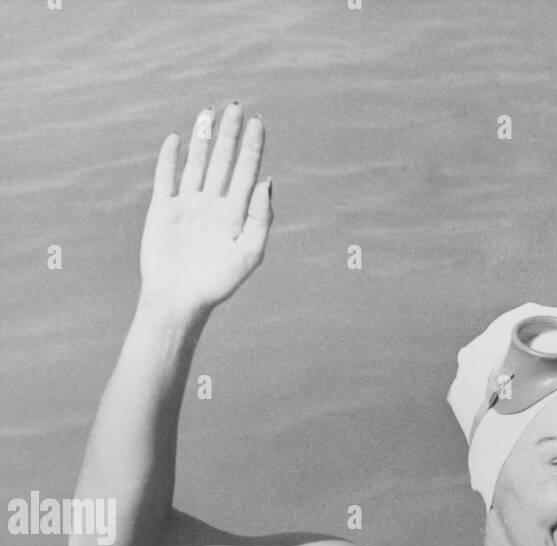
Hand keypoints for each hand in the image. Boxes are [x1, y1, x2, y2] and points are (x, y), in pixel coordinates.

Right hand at [139, 103, 272, 317]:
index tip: (258, 123)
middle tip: (237, 107)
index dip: (252, 148)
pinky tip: (176, 139)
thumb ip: (260, 219)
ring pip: (197, 164)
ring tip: (209, 112)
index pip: (246, 173)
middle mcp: (212, 205)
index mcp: (234, 215)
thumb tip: (266, 181)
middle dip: (230, 135)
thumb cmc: (217, 283)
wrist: (179, 299)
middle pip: (223, 162)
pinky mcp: (162, 209)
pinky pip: (166, 178)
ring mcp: (187, 205)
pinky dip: (170, 158)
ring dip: (203, 138)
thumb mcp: (249, 253)